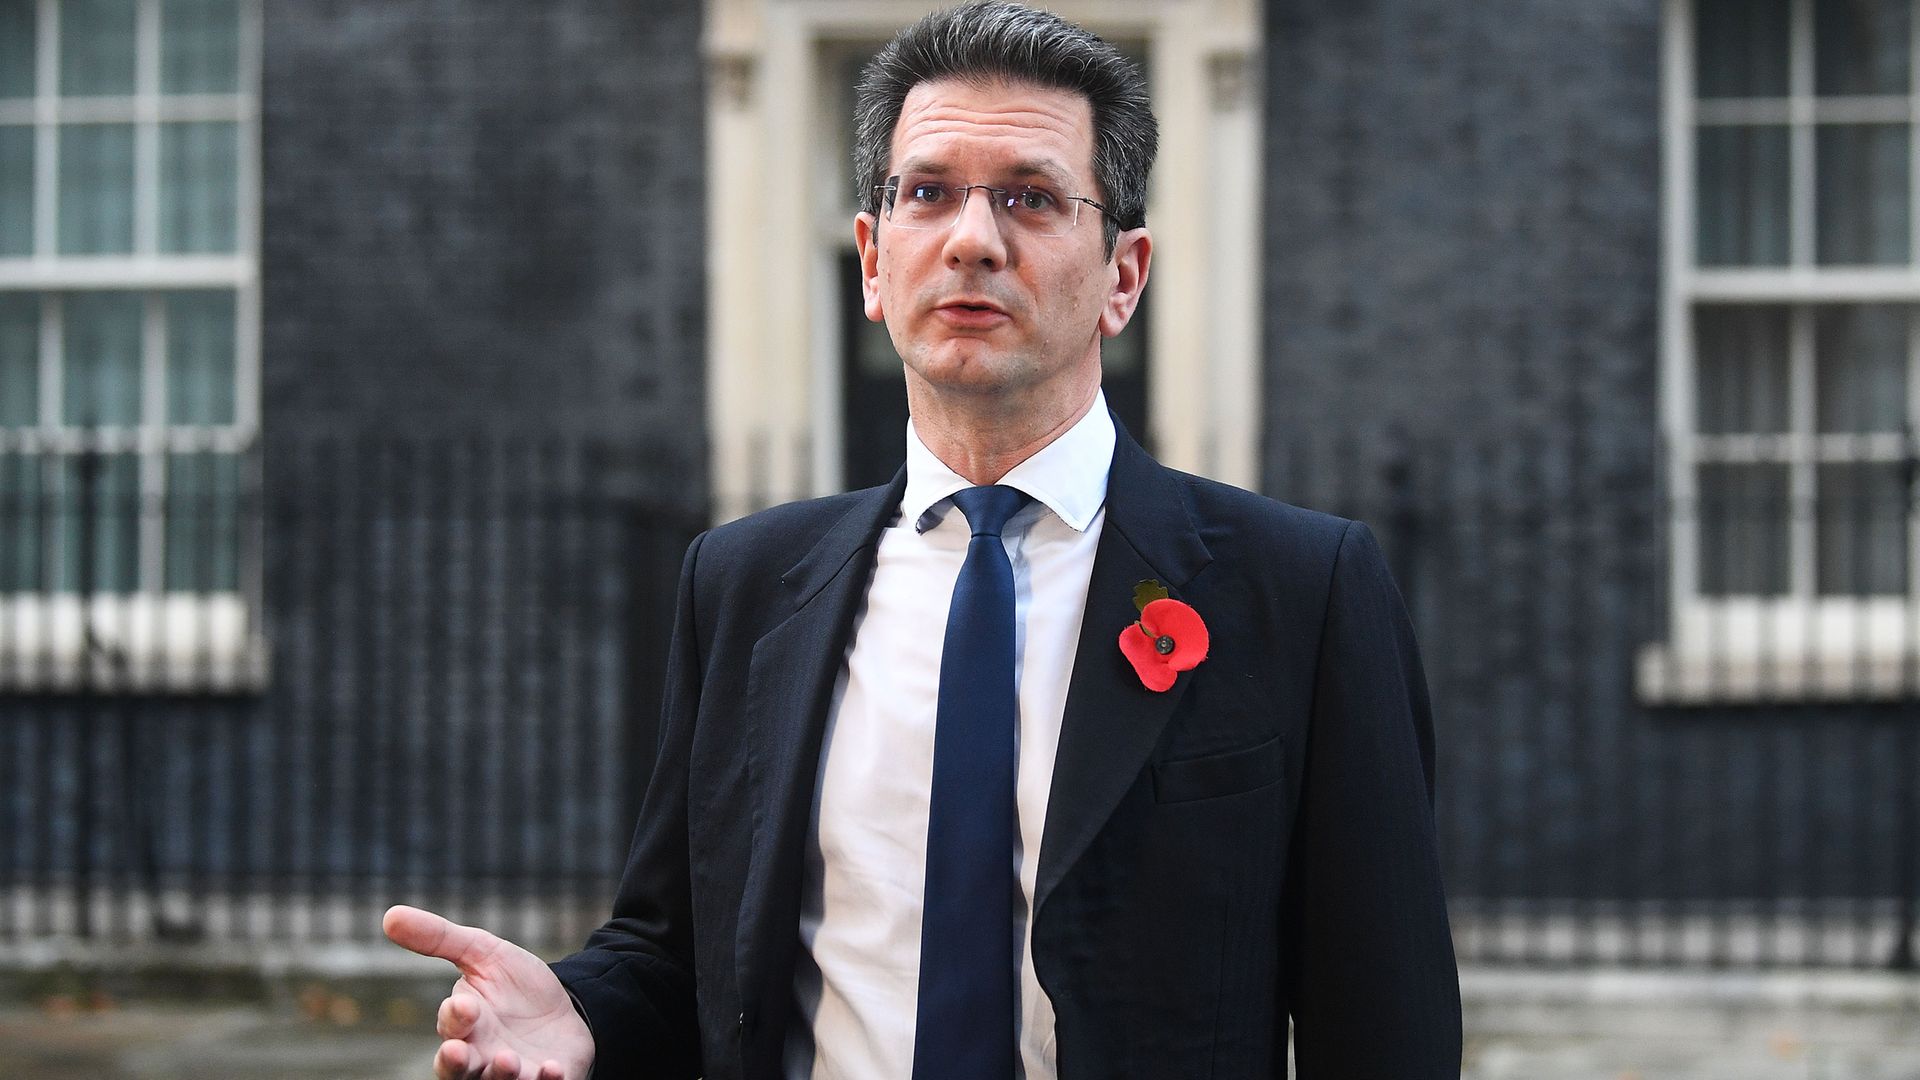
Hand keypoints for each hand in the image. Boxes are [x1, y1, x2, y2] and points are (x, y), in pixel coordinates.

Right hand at [383, 904, 596, 1079]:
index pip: (450, 1027)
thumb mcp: (483, 954)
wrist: (567, 1007)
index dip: (454, 1018)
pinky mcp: (548, 1078)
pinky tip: (553, 1068)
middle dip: (455, 1064)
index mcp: (464, 1026)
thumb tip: (389, 915)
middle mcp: (482, 1056)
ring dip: (500, 1075)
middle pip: (457, 1071)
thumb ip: (439, 939)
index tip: (465, 1005)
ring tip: (508, 1060)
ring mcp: (513, 1072)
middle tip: (458, 1052)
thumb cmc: (515, 985)